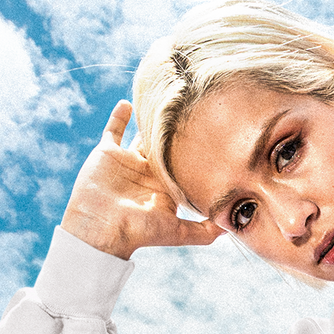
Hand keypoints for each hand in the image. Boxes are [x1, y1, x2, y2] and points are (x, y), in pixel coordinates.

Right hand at [61, 104, 220, 260]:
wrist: (102, 228)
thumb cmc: (140, 231)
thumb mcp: (178, 232)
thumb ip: (205, 231)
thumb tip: (232, 225)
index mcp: (165, 187)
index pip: (183, 164)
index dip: (195, 151)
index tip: (212, 132)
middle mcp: (148, 173)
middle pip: (164, 147)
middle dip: (175, 132)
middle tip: (192, 108)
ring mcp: (128, 161)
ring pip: (141, 136)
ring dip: (150, 122)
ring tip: (163, 101)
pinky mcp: (107, 153)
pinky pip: (113, 130)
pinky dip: (119, 116)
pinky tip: (128, 102)